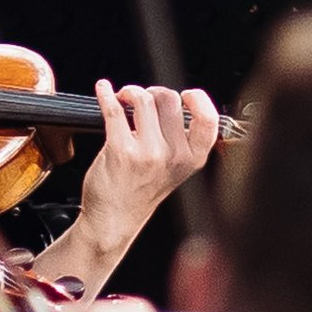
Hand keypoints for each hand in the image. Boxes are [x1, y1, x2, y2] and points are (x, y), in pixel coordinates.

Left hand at [76, 82, 220, 246]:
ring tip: (123, 97)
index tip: (186, 94)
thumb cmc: (141, 193)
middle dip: (154, 92)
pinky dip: (106, 95)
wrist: (114, 220)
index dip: (198, 99)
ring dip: (130, 92)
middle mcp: (173, 155)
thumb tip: (173, 102)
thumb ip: (182, 139)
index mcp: (192, 159)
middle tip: (143, 98)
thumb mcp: (175, 169)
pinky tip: (103, 91)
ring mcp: (147, 153)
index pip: (208, 120)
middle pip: (170, 100)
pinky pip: (114, 110)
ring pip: (143, 99)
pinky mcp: (120, 150)